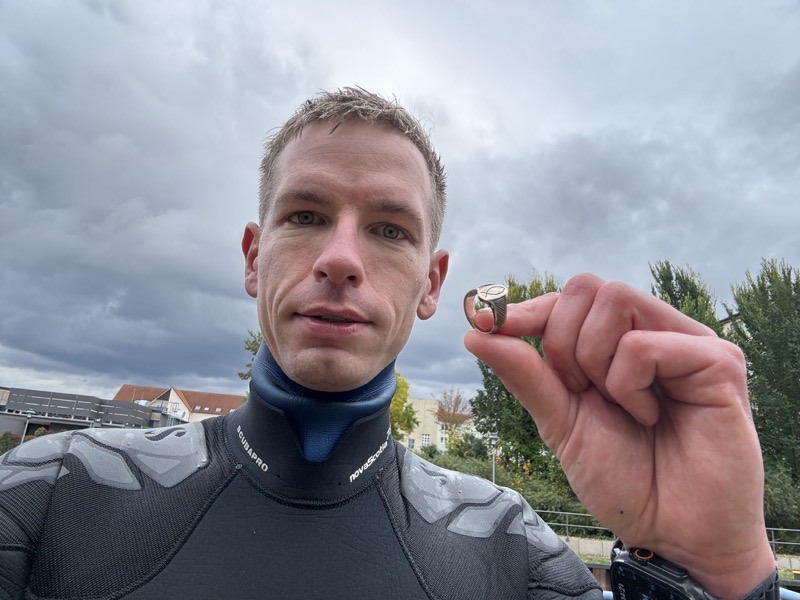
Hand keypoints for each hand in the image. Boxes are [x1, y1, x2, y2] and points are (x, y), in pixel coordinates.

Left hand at [464, 274, 775, 598]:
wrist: (673, 534)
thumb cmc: (624, 478)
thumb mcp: (560, 422)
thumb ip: (526, 374)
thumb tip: (474, 334)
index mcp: (617, 344)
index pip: (567, 298)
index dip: (526, 308)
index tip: (485, 325)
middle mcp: (653, 332)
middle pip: (586, 287)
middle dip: (562, 341)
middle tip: (581, 391)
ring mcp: (686, 342)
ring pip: (614, 299)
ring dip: (595, 360)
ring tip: (622, 408)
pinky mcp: (718, 361)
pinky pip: (643, 344)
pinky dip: (628, 385)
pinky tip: (650, 418)